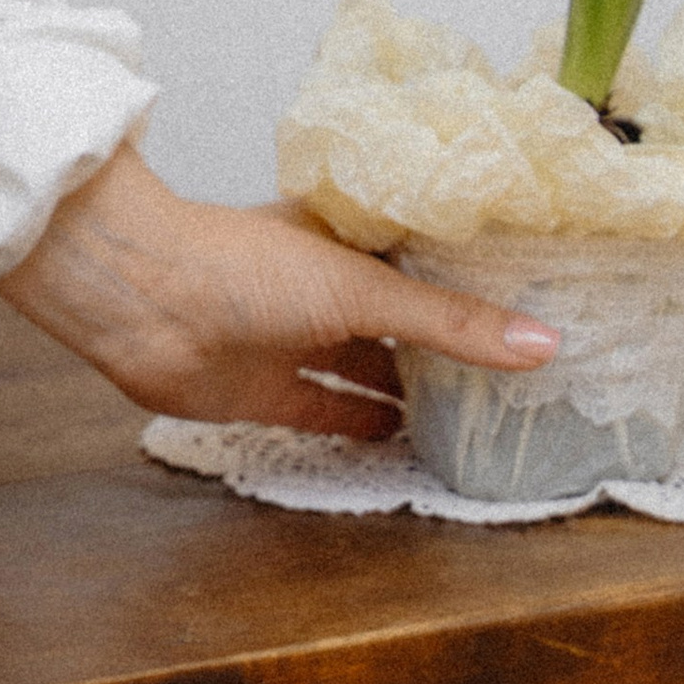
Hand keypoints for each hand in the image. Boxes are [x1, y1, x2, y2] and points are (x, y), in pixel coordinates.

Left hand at [0, 142, 558, 437]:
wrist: (140, 302)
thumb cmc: (239, 265)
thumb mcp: (359, 290)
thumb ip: (448, 323)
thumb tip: (543, 342)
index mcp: (348, 240)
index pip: (427, 260)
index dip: (477, 281)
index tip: (541, 300)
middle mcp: (325, 288)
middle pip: (403, 321)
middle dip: (452, 344)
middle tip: (525, 374)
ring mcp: (297, 340)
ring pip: (370, 371)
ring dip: (414, 392)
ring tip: (483, 414)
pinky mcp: (270, 392)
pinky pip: (332, 415)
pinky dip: (368, 429)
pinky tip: (411, 443)